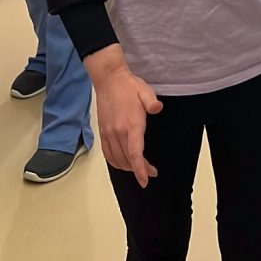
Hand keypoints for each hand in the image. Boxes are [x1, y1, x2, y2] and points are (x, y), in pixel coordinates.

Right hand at [92, 62, 162, 186]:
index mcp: (131, 124)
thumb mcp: (145, 91)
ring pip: (117, 159)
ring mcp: (108, 133)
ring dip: (128, 168)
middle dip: (139, 170)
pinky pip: (108, 154)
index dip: (140, 169)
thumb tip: (157, 108)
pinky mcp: (103, 132)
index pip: (135, 153)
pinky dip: (115, 162)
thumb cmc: (129, 86)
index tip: (145, 180)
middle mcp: (118, 132)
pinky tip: (123, 163)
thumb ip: (152, 102)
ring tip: (139, 168)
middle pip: (127, 160)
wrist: (109, 80)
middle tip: (150, 172)